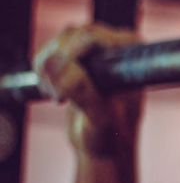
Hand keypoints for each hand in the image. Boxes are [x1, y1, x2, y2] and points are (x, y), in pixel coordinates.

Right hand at [34, 24, 141, 157]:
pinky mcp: (80, 57)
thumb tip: (55, 63)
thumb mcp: (98, 117)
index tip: (63, 92)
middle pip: (73, 35)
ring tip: (59, 97)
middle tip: (60, 98)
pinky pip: (51, 50)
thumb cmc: (111, 135)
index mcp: (133, 55)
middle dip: (59, 66)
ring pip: (60, 41)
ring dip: (49, 69)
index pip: (93, 36)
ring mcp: (99, 49)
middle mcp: (118, 46)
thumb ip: (81, 91)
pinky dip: (43, 70)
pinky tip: (54, 92)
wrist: (104, 147)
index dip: (71, 57)